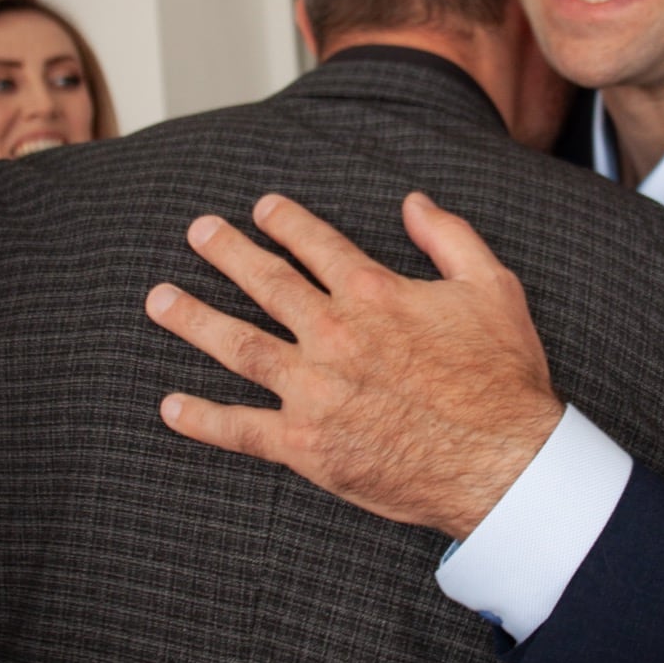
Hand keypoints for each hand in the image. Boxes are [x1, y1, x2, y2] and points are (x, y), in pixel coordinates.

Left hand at [145, 192, 563, 537]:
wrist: (503, 461)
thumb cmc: (502, 377)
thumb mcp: (491, 287)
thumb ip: (449, 236)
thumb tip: (414, 201)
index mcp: (373, 294)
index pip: (315, 245)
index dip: (285, 222)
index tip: (261, 209)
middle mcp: (333, 335)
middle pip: (266, 282)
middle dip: (227, 252)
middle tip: (198, 231)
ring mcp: (313, 390)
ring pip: (239, 345)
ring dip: (195, 319)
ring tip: (160, 299)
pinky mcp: (306, 446)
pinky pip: (241, 429)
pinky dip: (202, 419)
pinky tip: (170, 406)